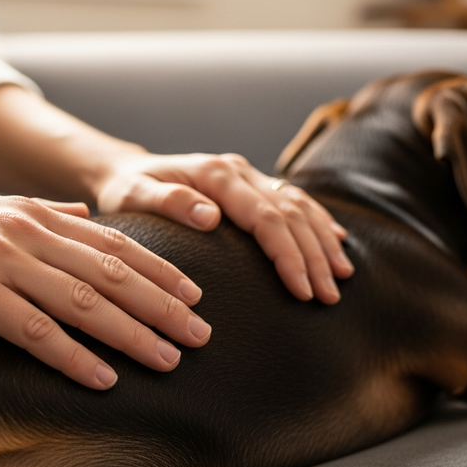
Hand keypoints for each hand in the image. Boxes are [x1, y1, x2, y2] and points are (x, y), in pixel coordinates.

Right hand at [0, 187, 210, 389]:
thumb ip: (42, 211)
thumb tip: (84, 213)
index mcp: (36, 212)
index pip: (114, 244)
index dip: (160, 270)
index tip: (194, 294)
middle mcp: (27, 231)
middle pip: (112, 274)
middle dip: (163, 306)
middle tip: (200, 333)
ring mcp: (0, 260)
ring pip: (84, 302)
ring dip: (132, 334)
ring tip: (169, 358)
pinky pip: (34, 330)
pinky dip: (73, 356)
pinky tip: (103, 377)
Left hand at [96, 153, 353, 302]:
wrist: (125, 170)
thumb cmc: (126, 189)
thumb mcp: (132, 196)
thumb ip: (168, 203)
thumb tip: (210, 216)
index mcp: (215, 175)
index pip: (265, 218)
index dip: (287, 254)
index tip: (302, 290)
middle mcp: (238, 171)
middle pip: (289, 214)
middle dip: (313, 257)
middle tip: (329, 297)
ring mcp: (248, 175)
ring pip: (298, 206)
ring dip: (322, 241)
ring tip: (341, 275)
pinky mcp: (252, 184)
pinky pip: (294, 200)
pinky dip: (318, 221)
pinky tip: (336, 241)